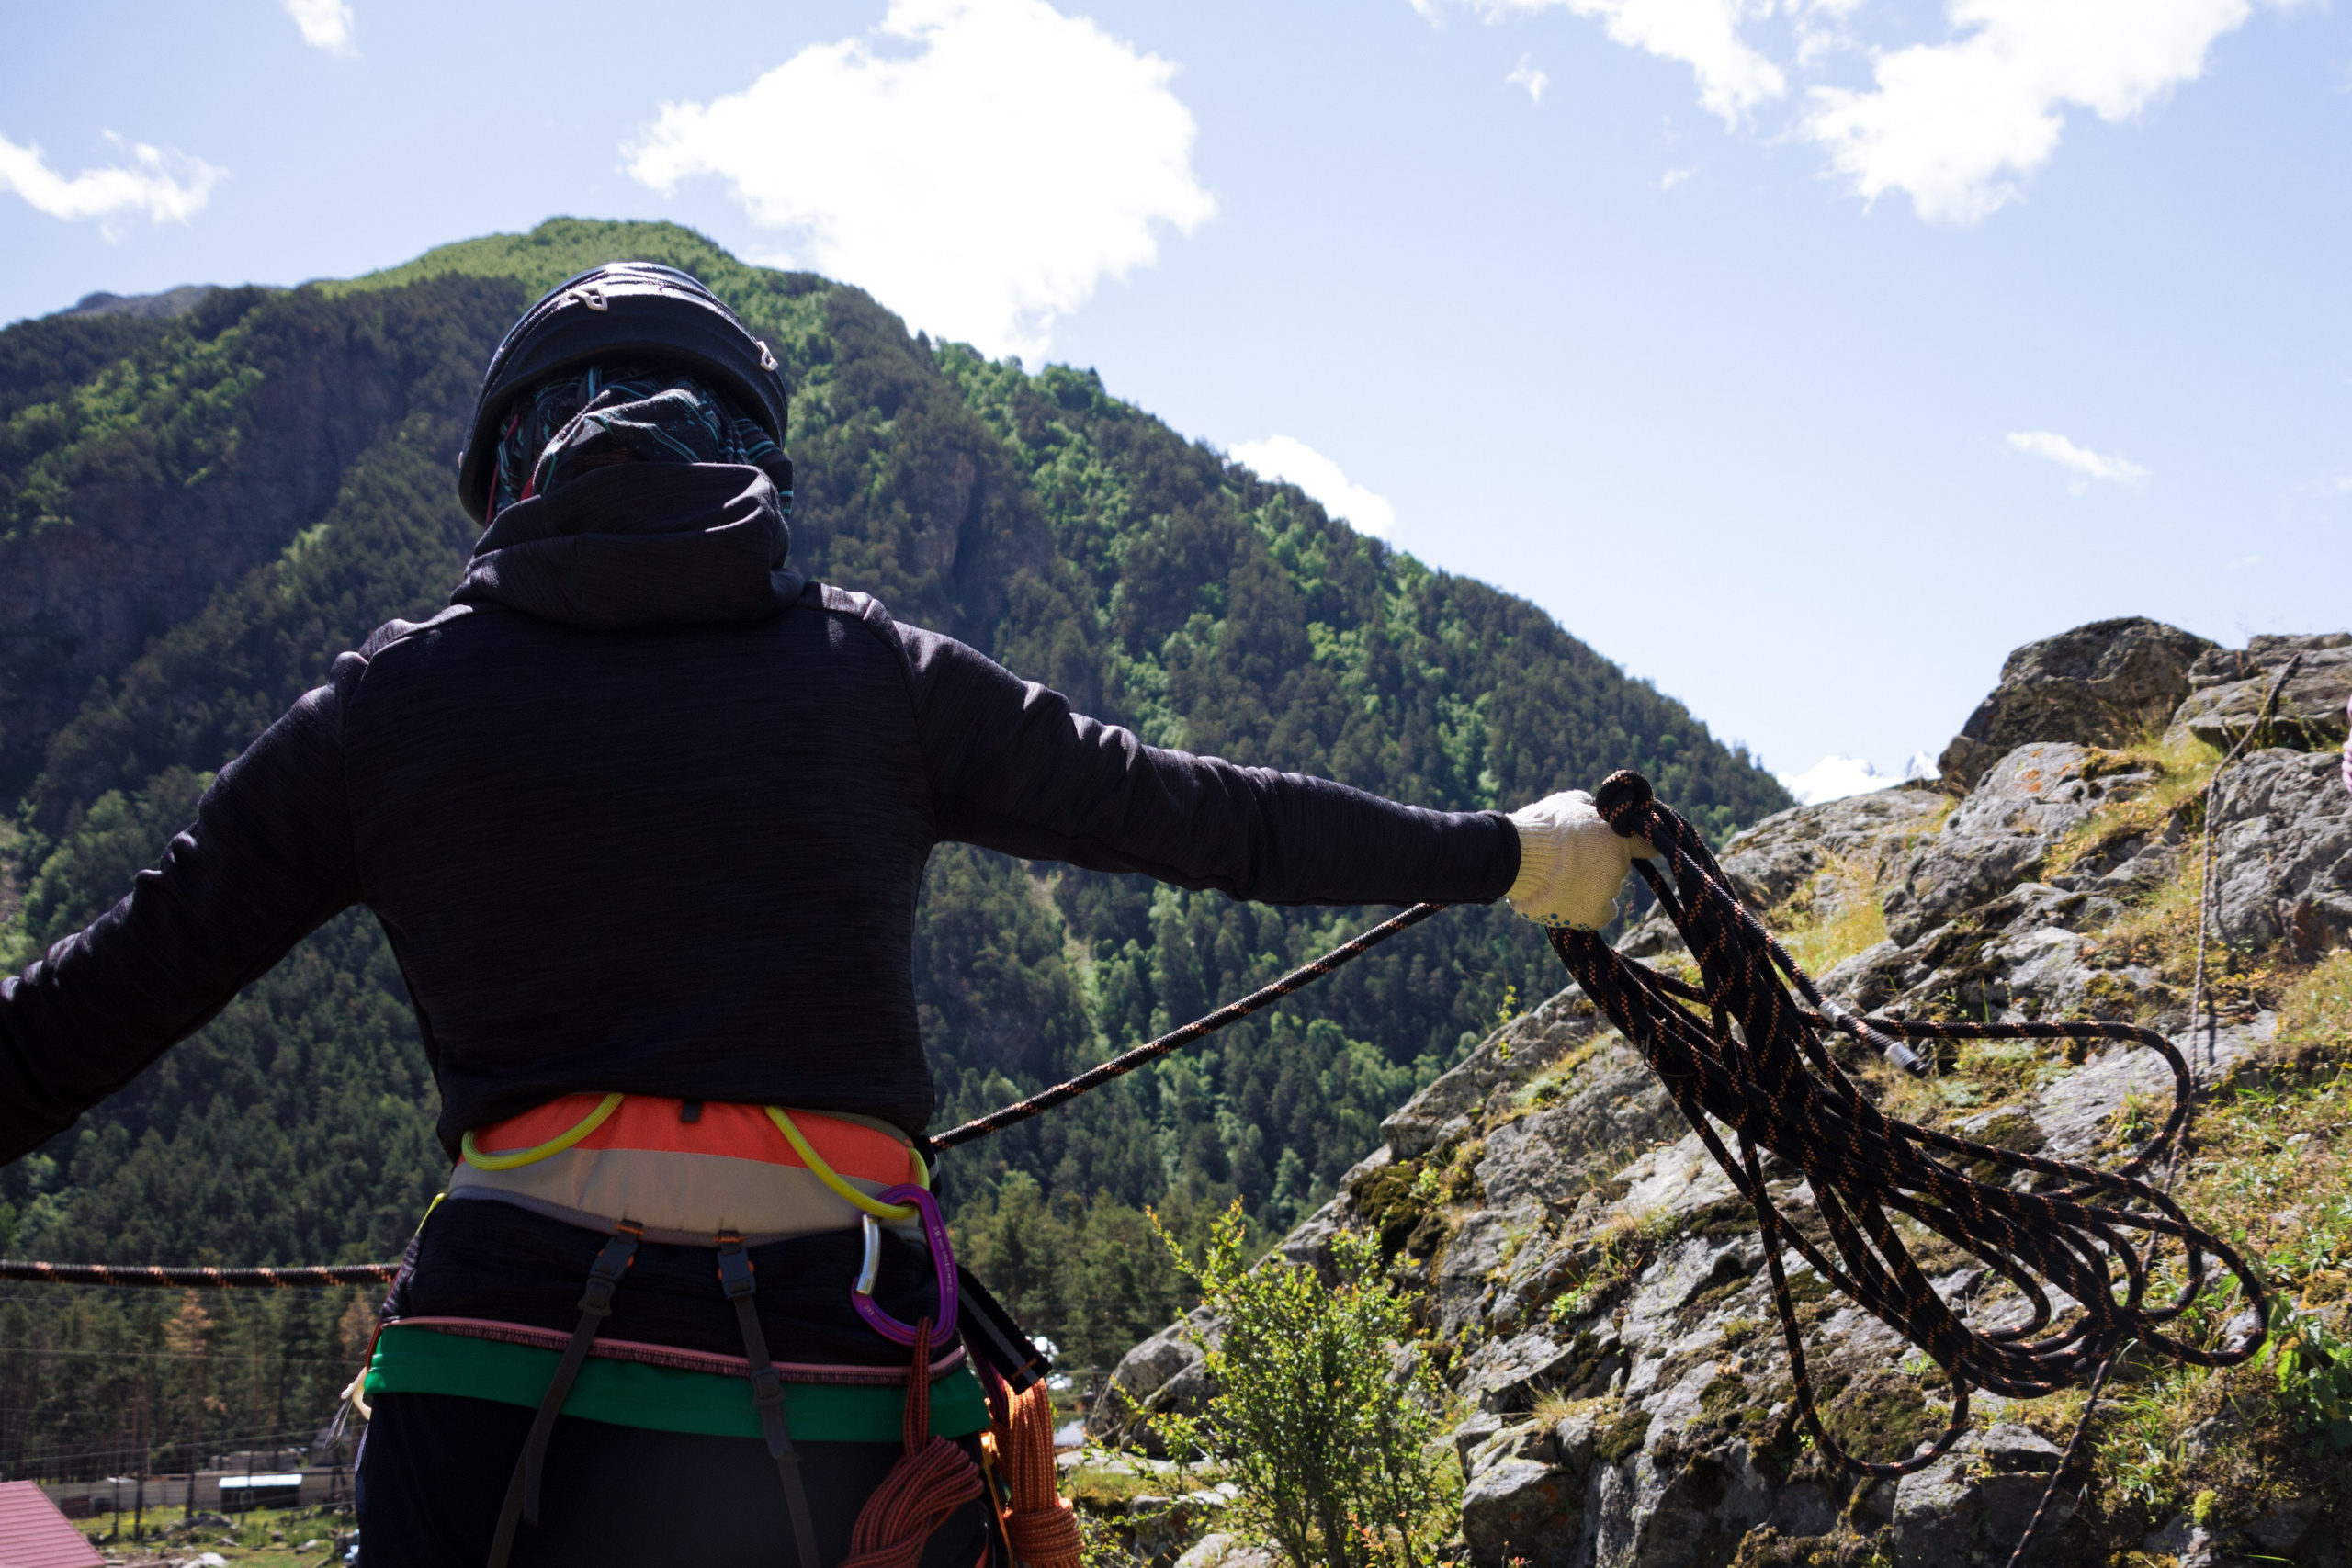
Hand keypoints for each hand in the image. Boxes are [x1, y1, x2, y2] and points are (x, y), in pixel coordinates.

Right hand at [1504, 789, 1657, 930]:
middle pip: (1618, 864)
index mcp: (1618, 836)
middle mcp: (1619, 866)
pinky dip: (1593, 906)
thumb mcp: (1569, 803)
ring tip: (1561, 877)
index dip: (1640, 843)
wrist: (1517, 858)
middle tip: (1574, 857)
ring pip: (1606, 887)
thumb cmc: (1541, 826)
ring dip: (1591, 882)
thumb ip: (1591, 809)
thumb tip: (1597, 809)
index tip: (1634, 845)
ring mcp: (1607, 893)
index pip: (1648, 843)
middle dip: (1601, 860)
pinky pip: (1604, 912)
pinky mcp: (1593, 916)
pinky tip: (1576, 898)